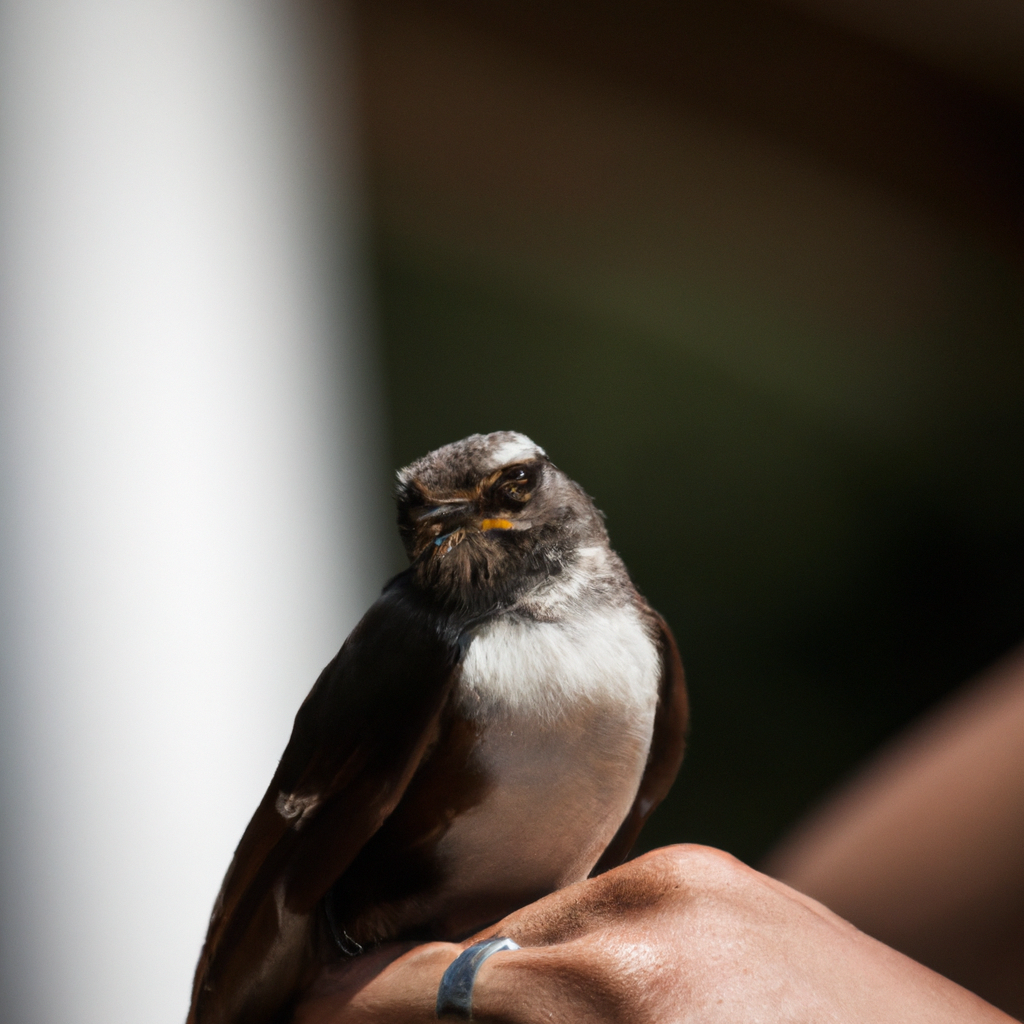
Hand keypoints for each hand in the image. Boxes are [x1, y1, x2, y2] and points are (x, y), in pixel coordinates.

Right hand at [291, 845, 1011, 1022]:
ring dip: (496, 981)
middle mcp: (644, 915)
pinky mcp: (715, 870)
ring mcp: (688, 881)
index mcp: (612, 1000)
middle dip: (409, 1004)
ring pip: (530, 931)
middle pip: (465, 958)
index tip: (304, 1013)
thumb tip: (426, 1000)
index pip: (416, 992)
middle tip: (375, 1014)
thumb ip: (497, 1019)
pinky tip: (590, 1000)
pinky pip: (599, 912)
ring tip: (493, 1010)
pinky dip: (568, 959)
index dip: (342, 1010)